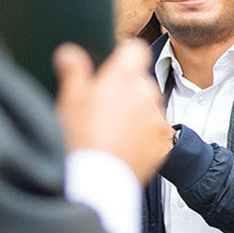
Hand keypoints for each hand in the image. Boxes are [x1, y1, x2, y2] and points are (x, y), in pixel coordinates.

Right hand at [55, 42, 172, 183]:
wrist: (96, 182)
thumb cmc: (79, 138)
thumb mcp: (69, 100)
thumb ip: (74, 71)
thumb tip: (70, 53)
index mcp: (124, 78)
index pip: (135, 50)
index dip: (124, 58)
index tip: (112, 70)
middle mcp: (146, 94)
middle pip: (141, 81)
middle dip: (127, 90)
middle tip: (104, 109)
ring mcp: (157, 119)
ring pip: (150, 106)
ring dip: (138, 112)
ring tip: (113, 132)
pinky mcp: (163, 143)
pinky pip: (157, 131)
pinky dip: (146, 135)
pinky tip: (125, 145)